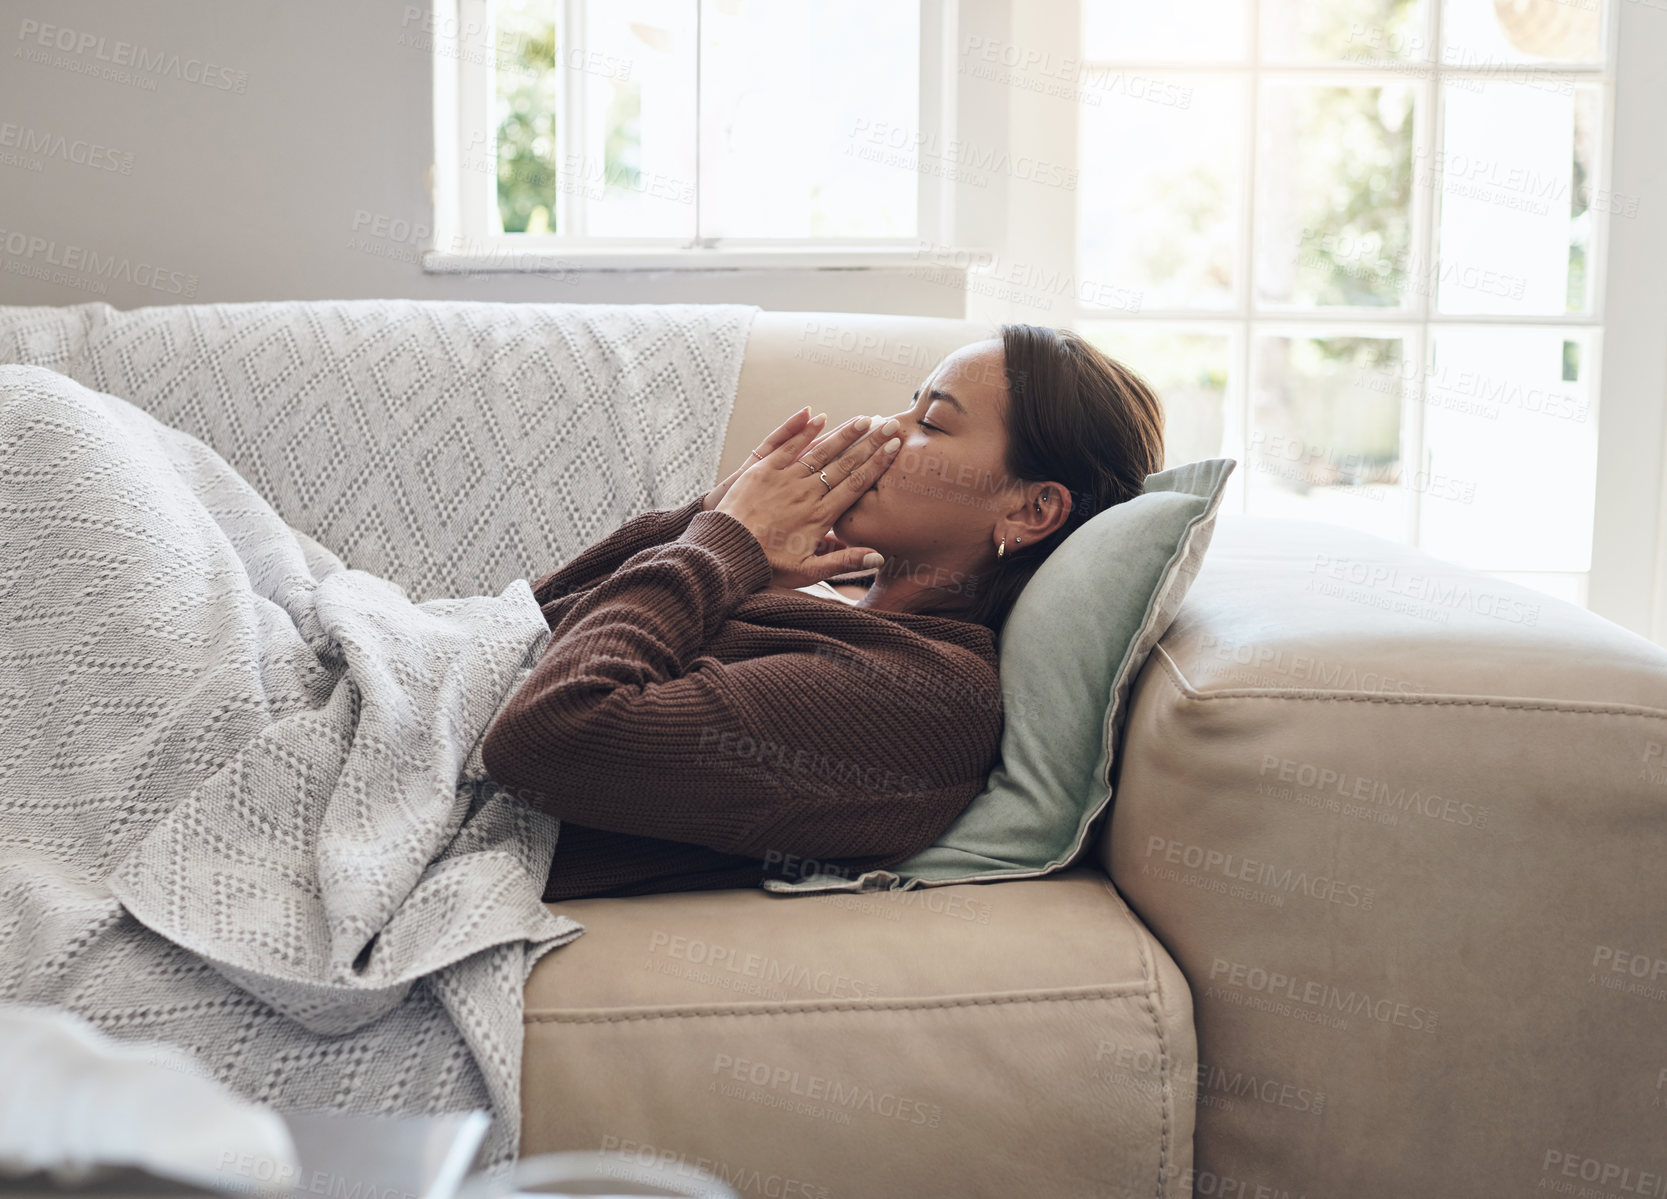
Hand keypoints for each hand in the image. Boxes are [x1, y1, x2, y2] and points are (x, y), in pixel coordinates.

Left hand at [714, 412, 901, 588]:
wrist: (727, 553)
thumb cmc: (767, 566)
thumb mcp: (808, 572)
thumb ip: (843, 562)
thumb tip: (878, 558)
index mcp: (820, 517)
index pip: (856, 485)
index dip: (876, 465)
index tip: (893, 448)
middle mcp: (806, 494)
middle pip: (844, 464)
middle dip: (870, 443)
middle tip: (890, 425)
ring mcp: (784, 479)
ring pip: (820, 452)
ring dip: (844, 434)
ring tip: (865, 419)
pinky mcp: (762, 470)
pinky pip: (787, 446)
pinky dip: (803, 431)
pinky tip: (819, 417)